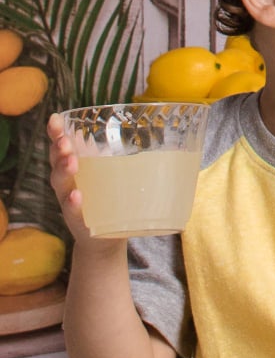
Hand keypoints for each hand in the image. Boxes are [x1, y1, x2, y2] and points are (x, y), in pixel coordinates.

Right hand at [47, 115, 100, 247]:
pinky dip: (73, 203)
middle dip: (60, 150)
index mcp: (72, 167)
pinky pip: (73, 211)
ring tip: (71, 162)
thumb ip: (113, 154)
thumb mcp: (107, 173)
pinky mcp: (78, 221)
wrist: (104, 238)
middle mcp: (66, 183)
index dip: (55, 133)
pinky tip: (77, 196)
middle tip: (65, 142)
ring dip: (65, 171)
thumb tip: (137, 126)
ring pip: (61, 184)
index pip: (60, 146)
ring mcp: (70, 202)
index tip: (54, 119)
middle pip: (57, 162)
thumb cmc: (105, 198)